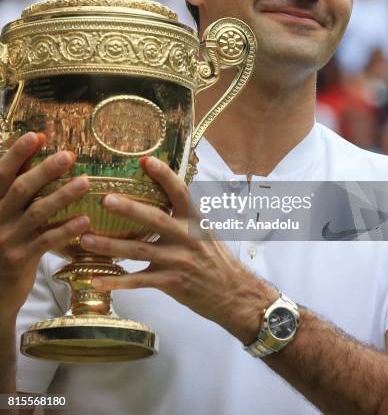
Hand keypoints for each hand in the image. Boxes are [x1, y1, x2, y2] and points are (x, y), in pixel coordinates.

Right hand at [0, 132, 89, 319]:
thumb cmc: (3, 241)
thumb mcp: (4, 212)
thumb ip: (18, 184)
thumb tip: (37, 143)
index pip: (1, 175)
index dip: (17, 154)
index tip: (36, 136)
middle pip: (20, 190)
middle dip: (45, 171)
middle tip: (69, 156)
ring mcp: (6, 240)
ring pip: (37, 213)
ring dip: (62, 196)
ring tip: (85, 183)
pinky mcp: (20, 260)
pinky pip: (46, 241)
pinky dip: (66, 229)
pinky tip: (85, 220)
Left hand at [80, 157, 276, 343]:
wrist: (234, 294)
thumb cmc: (217, 259)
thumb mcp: (206, 231)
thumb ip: (184, 215)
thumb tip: (163, 193)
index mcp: (195, 220)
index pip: (180, 192)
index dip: (164, 175)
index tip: (146, 160)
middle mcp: (186, 237)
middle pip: (155, 219)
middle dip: (129, 208)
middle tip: (105, 199)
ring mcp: (177, 261)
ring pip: (139, 251)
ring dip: (110, 246)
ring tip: (85, 240)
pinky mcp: (170, 283)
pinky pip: (138, 282)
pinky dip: (116, 282)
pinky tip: (97, 279)